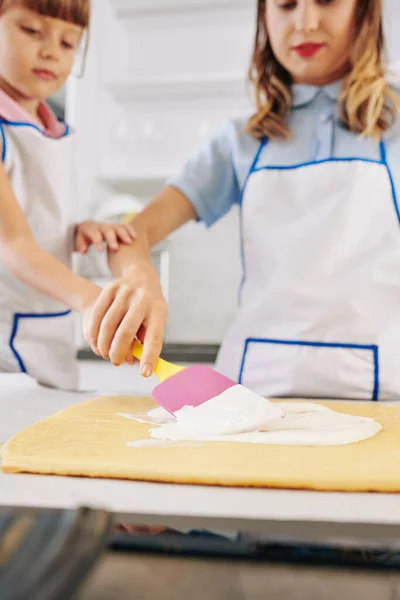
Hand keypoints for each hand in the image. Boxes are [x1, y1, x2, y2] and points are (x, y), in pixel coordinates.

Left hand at [74, 221, 136, 253]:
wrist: (89, 227)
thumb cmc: (84, 237)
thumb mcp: (80, 240)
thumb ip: (80, 245)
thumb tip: (84, 250)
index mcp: (90, 228)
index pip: (93, 232)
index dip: (97, 241)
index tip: (100, 251)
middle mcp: (101, 225)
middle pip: (107, 230)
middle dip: (112, 239)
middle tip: (115, 248)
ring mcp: (110, 225)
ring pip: (118, 227)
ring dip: (124, 234)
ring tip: (130, 243)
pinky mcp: (117, 226)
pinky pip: (125, 226)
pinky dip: (130, 230)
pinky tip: (135, 237)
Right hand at [82, 259, 167, 374]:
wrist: (140, 277)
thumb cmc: (150, 307)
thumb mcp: (156, 320)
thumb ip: (146, 341)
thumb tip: (134, 362)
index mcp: (158, 310)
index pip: (154, 337)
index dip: (149, 356)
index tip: (145, 373)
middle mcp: (142, 299)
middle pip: (126, 331)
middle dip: (118, 352)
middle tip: (116, 362)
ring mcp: (125, 292)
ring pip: (108, 324)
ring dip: (104, 345)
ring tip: (106, 354)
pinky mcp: (110, 289)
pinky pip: (97, 315)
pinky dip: (95, 333)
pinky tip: (97, 342)